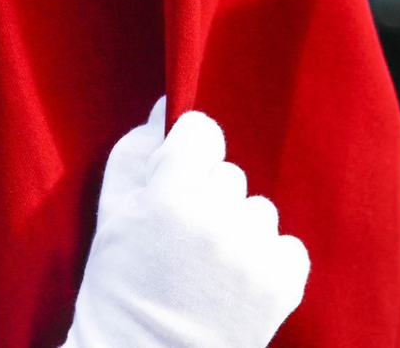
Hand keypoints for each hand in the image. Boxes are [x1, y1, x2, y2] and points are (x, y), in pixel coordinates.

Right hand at [63, 99, 309, 347]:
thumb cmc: (120, 289)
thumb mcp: (112, 217)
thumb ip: (135, 154)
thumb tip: (167, 109)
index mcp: (168, 197)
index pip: (203, 131)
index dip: (188, 154)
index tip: (178, 180)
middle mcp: (216, 220)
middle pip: (230, 174)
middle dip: (209, 197)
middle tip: (185, 240)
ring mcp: (253, 254)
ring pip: (259, 210)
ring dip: (239, 230)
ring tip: (210, 268)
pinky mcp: (283, 284)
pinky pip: (288, 246)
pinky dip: (267, 262)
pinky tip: (237, 284)